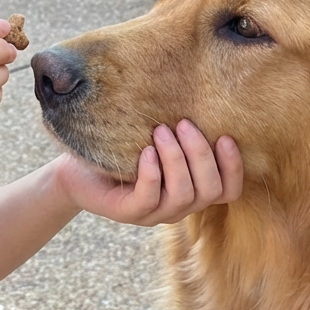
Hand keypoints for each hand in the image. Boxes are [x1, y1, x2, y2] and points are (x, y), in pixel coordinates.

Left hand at [53, 121, 242, 225]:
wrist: (76, 168)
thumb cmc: (120, 148)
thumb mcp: (155, 137)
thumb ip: (179, 131)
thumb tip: (200, 96)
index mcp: (191, 189)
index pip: (228, 191)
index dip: (233, 167)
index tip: (225, 136)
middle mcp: (177, 206)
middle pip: (210, 191)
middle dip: (201, 155)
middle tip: (183, 124)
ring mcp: (154, 214)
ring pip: (183, 196)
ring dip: (176, 159)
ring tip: (161, 131)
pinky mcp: (128, 213)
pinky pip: (149, 199)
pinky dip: (152, 173)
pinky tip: (145, 151)